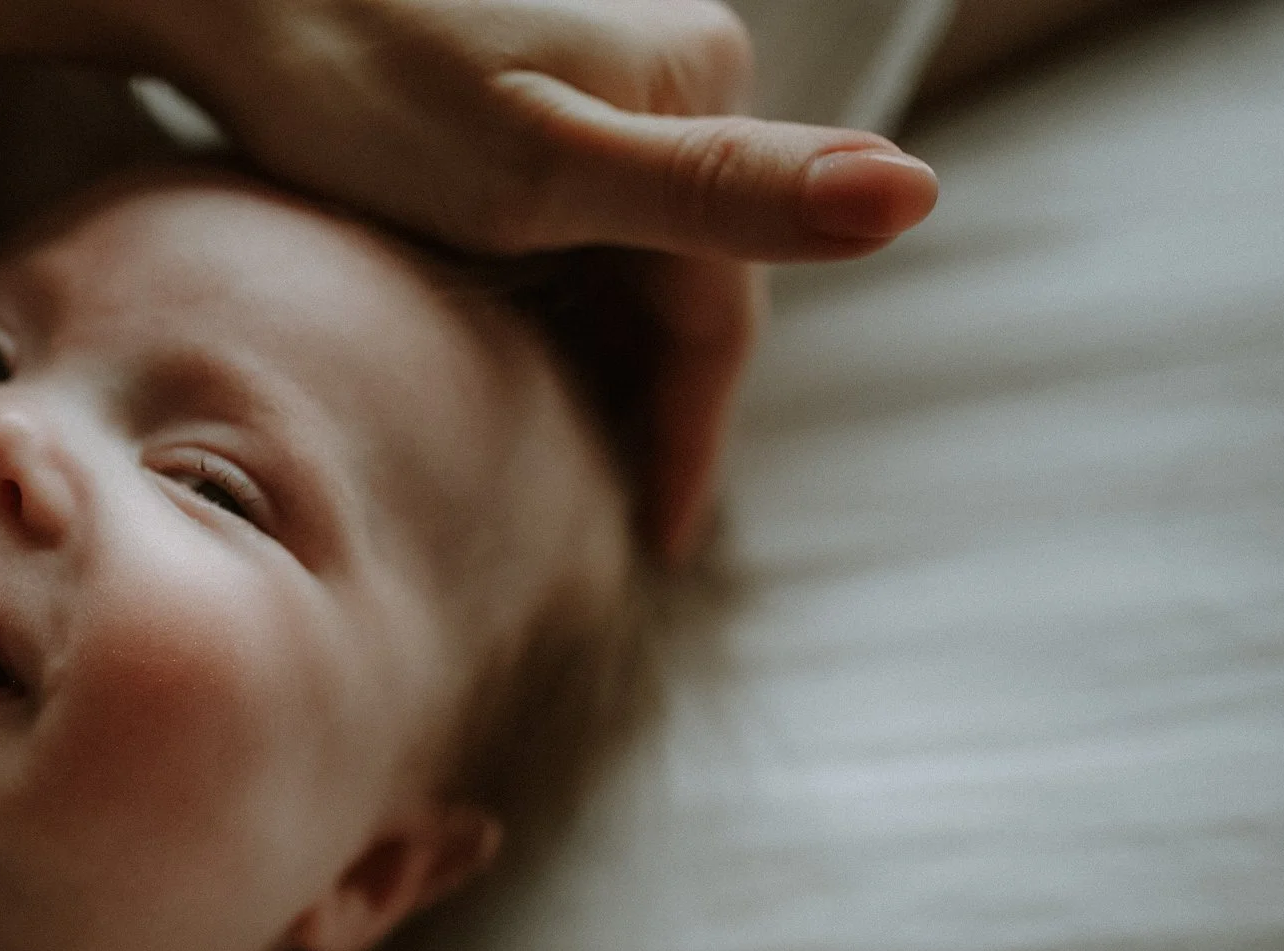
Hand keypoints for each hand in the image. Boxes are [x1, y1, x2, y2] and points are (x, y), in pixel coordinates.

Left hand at [126, 0, 939, 560]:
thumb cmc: (368, 82)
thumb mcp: (550, 166)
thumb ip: (730, 190)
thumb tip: (915, 193)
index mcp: (697, 88)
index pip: (720, 311)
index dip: (689, 436)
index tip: (654, 541)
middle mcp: (663, 76)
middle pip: (673, 285)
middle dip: (645, 405)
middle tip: (607, 525)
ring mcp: (590, 85)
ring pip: (618, 260)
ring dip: (595, 362)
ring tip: (557, 470)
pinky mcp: (520, 98)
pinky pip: (563, 231)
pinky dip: (545, 309)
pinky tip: (499, 362)